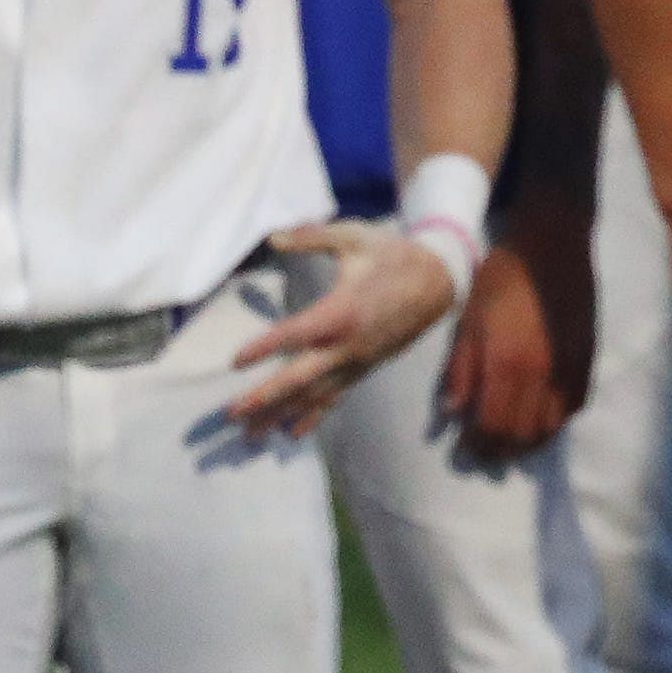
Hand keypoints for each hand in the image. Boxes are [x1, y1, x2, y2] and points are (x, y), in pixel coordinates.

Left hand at [229, 217, 458, 436]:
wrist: (439, 282)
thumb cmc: (393, 255)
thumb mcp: (354, 237)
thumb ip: (311, 237)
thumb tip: (274, 238)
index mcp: (342, 311)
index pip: (295, 334)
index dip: (264, 348)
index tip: (235, 361)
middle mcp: (348, 345)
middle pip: (299, 379)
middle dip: (265, 398)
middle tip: (232, 415)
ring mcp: (357, 361)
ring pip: (314, 395)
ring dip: (281, 415)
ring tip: (251, 435)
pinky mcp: (364, 368)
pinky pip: (334, 397)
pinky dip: (312, 416)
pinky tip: (291, 433)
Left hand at [440, 193, 597, 458]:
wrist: (552, 245)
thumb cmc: (502, 277)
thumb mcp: (469, 319)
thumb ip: (461, 369)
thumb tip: (453, 413)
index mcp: (507, 364)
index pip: (494, 426)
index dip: (479, 445)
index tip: (467, 447)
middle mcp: (543, 374)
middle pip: (524, 435)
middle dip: (502, 450)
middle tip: (487, 451)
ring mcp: (570, 369)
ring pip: (552, 427)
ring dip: (530, 441)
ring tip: (513, 440)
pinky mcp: (588, 359)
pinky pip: (575, 406)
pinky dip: (556, 420)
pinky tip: (542, 416)